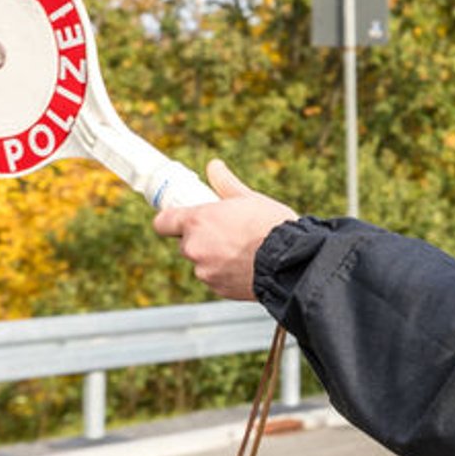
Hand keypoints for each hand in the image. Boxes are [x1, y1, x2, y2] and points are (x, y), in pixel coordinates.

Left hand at [152, 159, 298, 300]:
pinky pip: (216, 279)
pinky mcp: (218, 289)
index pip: (162, 222)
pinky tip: (248, 266)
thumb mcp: (249, 197)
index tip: (181, 220)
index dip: (171, 221)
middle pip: (186, 243)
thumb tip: (214, 166)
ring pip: (202, 263)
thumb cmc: (272, 227)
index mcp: (197, 221)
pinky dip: (227, 274)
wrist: (292, 261)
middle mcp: (194, 247)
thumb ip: (225, 183)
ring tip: (243, 251)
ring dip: (215, 258)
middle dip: (202, 239)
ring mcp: (205, 271)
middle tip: (227, 233)